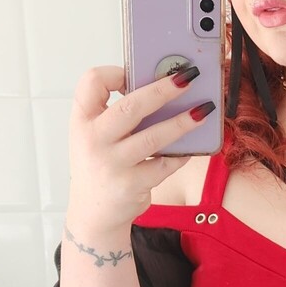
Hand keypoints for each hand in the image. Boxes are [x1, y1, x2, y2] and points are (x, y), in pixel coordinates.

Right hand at [67, 64, 207, 234]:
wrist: (94, 214)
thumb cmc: (101, 165)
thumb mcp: (96, 136)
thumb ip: (117, 113)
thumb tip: (163, 87)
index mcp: (82, 120)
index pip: (92, 81)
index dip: (116, 72)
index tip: (137, 72)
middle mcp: (93, 140)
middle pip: (130, 106)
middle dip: (163, 90)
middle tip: (188, 78)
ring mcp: (112, 164)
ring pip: (153, 137)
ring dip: (182, 122)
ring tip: (203, 111)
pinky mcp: (131, 185)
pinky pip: (164, 164)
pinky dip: (180, 155)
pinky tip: (190, 148)